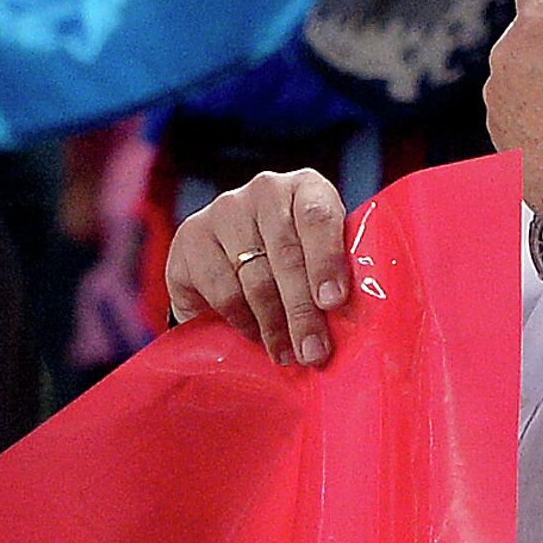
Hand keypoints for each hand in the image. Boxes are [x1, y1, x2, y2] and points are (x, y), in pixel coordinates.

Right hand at [164, 168, 348, 365]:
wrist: (233, 260)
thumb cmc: (297, 262)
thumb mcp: (322, 260)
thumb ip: (335, 278)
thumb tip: (352, 327)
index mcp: (306, 188)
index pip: (317, 216)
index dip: (326, 260)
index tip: (334, 302)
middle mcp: (264, 190)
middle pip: (286, 256)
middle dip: (302, 312)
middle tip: (313, 352)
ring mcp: (224, 211)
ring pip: (255, 279)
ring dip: (274, 325)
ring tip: (287, 355)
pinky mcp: (190, 238)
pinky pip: (223, 290)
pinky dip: (243, 320)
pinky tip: (255, 336)